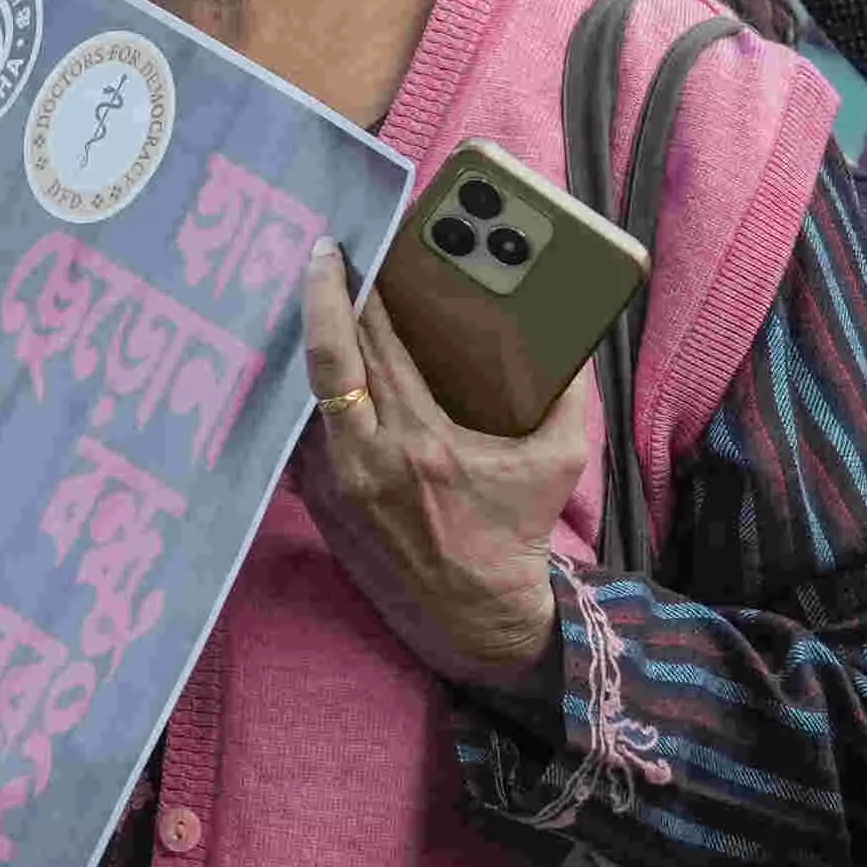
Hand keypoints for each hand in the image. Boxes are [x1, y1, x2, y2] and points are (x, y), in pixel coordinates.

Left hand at [286, 244, 580, 685]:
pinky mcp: (324, 505)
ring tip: (309, 299)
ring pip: (300, 397)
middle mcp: (369, 461)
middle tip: (322, 253)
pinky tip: (310, 365)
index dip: (355, 293)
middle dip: (321, 299)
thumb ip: (565, 395)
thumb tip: (566, 340)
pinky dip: (302, 395)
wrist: (478, 616)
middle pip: (326, 360)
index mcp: (424, 443)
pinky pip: (301, 436)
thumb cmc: (517, 534)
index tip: (347, 250)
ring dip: (304, 345)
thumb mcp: (558, 460)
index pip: (372, 348)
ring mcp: (338, 486)